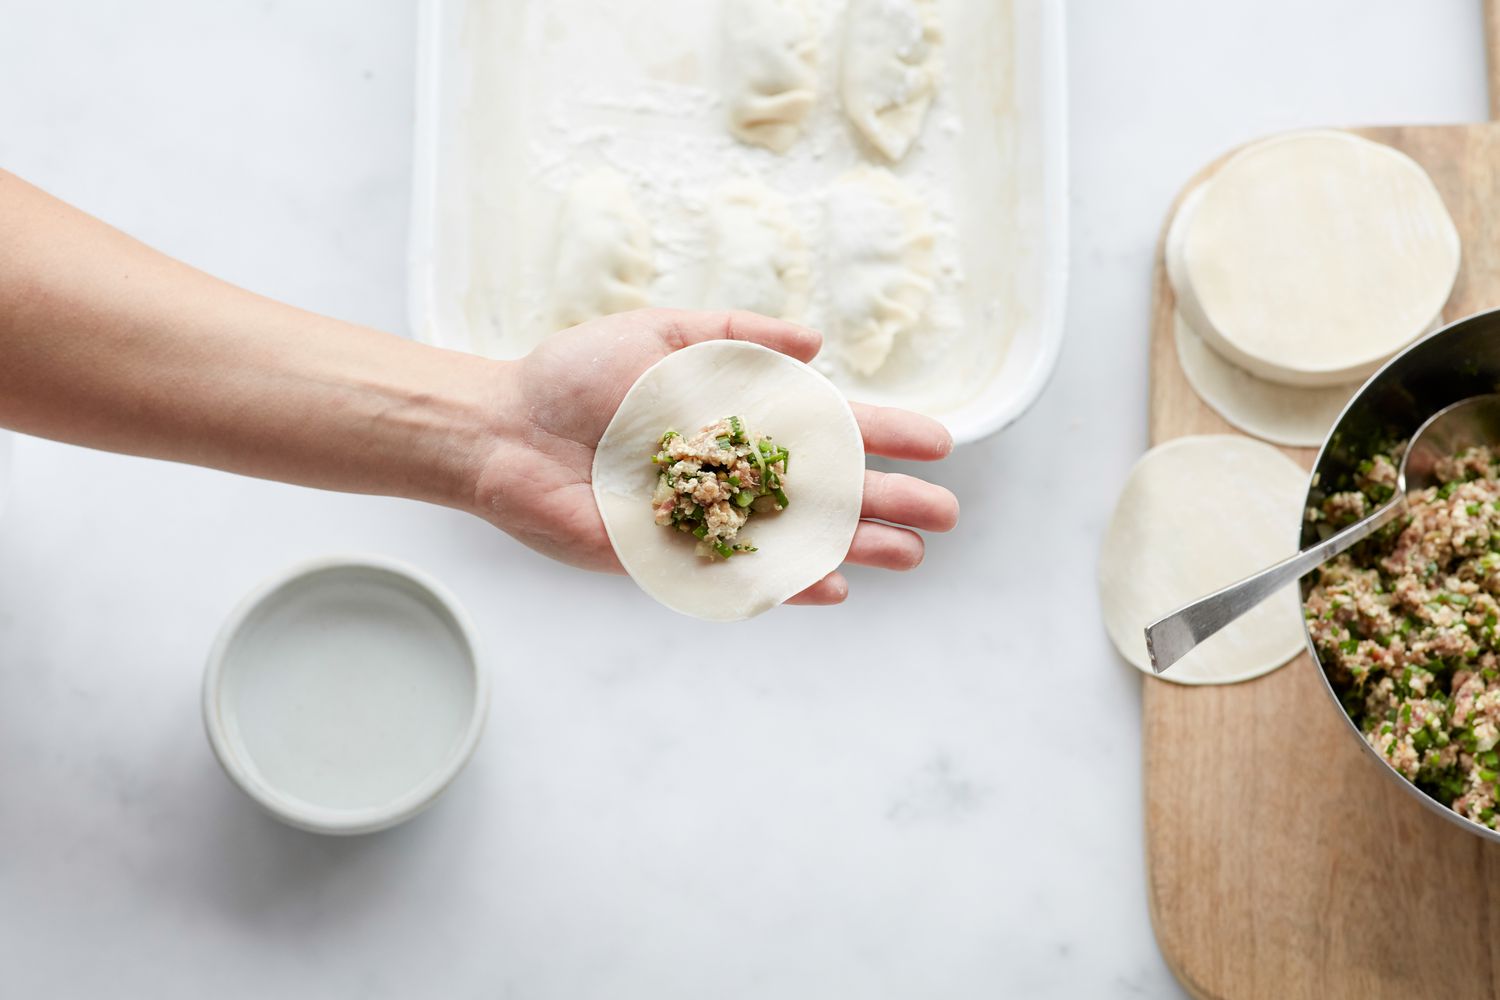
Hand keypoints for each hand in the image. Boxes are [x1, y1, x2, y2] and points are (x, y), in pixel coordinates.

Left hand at [470, 308, 959, 604]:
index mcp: (737, 416)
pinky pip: (742, 577)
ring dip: (854, 548)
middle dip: (887, 501)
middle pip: (827, 489)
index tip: (938, 442)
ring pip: (798, 538)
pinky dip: (787, 585)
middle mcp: (733, 470)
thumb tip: (817, 343)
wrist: (506, 428)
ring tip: (911, 554)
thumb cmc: (576, 376)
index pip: (827, 427)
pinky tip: (833, 589)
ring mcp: (710, 517)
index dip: (883, 434)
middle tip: (945, 514)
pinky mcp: (674, 557)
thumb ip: (738, 335)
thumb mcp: (664, 333)